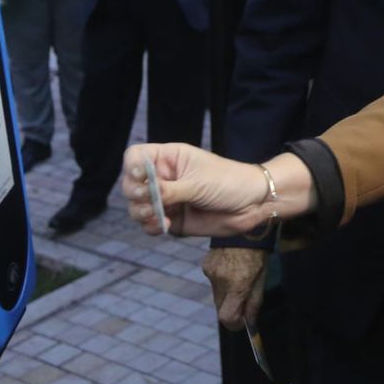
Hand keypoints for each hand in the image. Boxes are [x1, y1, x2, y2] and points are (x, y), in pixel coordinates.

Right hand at [122, 142, 313, 236]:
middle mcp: (163, 178)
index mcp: (168, 158)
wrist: (253, 204)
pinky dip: (151, 226)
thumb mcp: (198, 183)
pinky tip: (164, 225)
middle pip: (130, 184)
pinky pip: (150, 225)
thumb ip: (169, 190)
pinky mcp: (172, 220)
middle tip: (150, 200)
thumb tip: (144, 195)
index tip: (140, 176)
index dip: (131, 166)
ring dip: (142, 213)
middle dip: (136, 194)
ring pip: (137, 207)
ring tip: (159, 216)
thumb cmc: (229, 182)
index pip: (135, 156)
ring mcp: (166, 200)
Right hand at [203, 247, 268, 330]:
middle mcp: (221, 280)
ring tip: (237, 277)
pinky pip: (212, 282)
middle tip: (242, 300)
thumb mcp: (262, 278)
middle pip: (221, 308)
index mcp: (238, 284)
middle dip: (231, 309)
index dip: (234, 323)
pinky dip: (220, 281)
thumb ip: (254, 303)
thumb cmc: (257, 254)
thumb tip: (250, 324)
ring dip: (226, 294)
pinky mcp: (205, 266)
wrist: (243, 228)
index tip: (242, 322)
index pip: (226, 317)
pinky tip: (229, 268)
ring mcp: (210, 273)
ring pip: (216, 295)